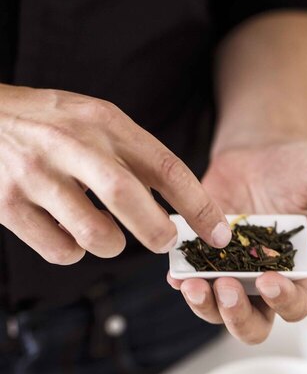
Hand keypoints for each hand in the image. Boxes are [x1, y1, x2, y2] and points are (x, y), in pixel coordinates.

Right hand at [0, 85, 230, 263]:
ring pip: (94, 235)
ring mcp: (36, 176)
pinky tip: (67, 233)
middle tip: (164, 241)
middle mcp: (70, 144)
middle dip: (157, 232)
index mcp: (102, 122)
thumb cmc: (49, 125)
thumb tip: (187, 208)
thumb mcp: (94, 121)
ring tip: (104, 232)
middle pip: (127, 198)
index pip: (164, 165)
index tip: (220, 235)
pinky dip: (74, 253)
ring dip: (112, 246)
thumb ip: (134, 156)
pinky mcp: (8, 206)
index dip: (199, 206)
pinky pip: (61, 251)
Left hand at [168, 141, 306, 343]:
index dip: (283, 301)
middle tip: (227, 287)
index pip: (295, 306)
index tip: (268, 279)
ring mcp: (232, 273)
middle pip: (252, 325)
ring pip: (217, 311)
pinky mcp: (203, 257)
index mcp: (301, 276)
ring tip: (193, 284)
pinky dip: (181, 282)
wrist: (261, 148)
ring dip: (204, 306)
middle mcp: (264, 284)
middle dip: (237, 316)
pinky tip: (177, 274)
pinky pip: (190, 281)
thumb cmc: (302, 172)